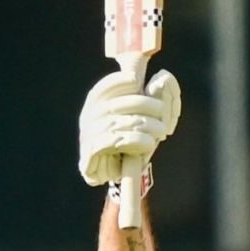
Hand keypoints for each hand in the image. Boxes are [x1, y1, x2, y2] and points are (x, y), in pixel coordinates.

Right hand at [78, 68, 181, 187]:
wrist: (106, 172)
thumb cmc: (122, 142)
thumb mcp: (128, 118)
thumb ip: (138, 103)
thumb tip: (159, 82)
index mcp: (94, 106)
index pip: (104, 88)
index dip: (118, 81)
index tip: (136, 79)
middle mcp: (88, 118)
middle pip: (115, 105)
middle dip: (141, 103)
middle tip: (161, 109)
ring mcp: (88, 134)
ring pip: (118, 123)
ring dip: (144, 124)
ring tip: (161, 130)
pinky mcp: (91, 152)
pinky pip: (114, 142)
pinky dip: (134, 140)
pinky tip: (149, 143)